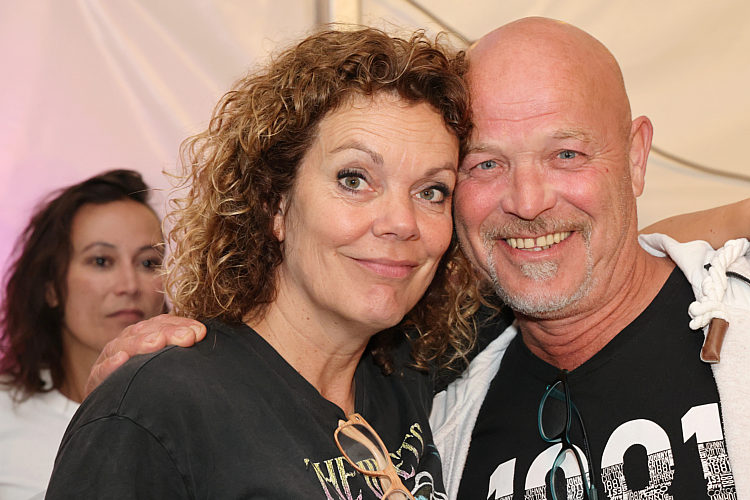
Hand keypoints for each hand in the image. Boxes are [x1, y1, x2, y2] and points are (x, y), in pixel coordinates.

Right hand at [85, 314, 205, 395]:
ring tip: (157, 343)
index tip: (200, 332)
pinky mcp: (95, 380)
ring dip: (141, 343)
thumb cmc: (145, 385)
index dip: (181, 325)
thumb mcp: (164, 365)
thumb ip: (181, 354)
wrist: (115, 414)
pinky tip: (121, 361)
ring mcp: (108, 361)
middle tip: (187, 337)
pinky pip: (100, 372)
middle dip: (167, 332)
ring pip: (123, 346)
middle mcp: (125, 344)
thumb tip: (206, 342)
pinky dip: (110, 366)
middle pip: (145, 332)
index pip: (162, 324)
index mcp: (143, 336)